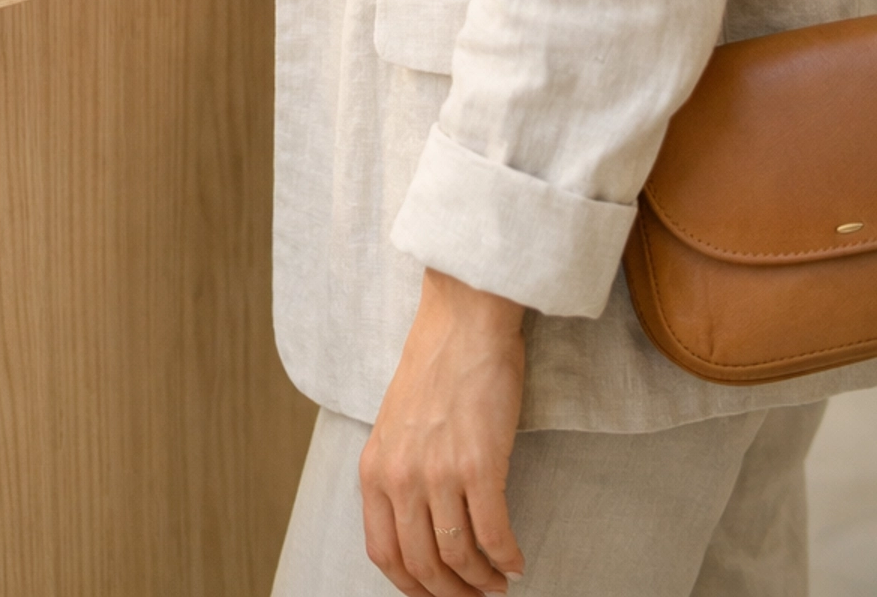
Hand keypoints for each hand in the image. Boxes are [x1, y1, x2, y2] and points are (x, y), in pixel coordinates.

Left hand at [359, 269, 526, 596]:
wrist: (463, 319)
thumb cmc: (436, 364)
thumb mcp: (396, 424)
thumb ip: (399, 472)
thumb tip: (420, 528)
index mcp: (374, 468)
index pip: (384, 553)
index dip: (412, 586)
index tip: (435, 595)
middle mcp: (400, 475)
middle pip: (423, 565)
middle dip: (452, 593)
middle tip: (475, 596)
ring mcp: (438, 471)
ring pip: (459, 557)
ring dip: (482, 581)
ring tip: (497, 582)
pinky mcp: (479, 464)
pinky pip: (494, 535)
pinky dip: (507, 558)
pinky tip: (516, 560)